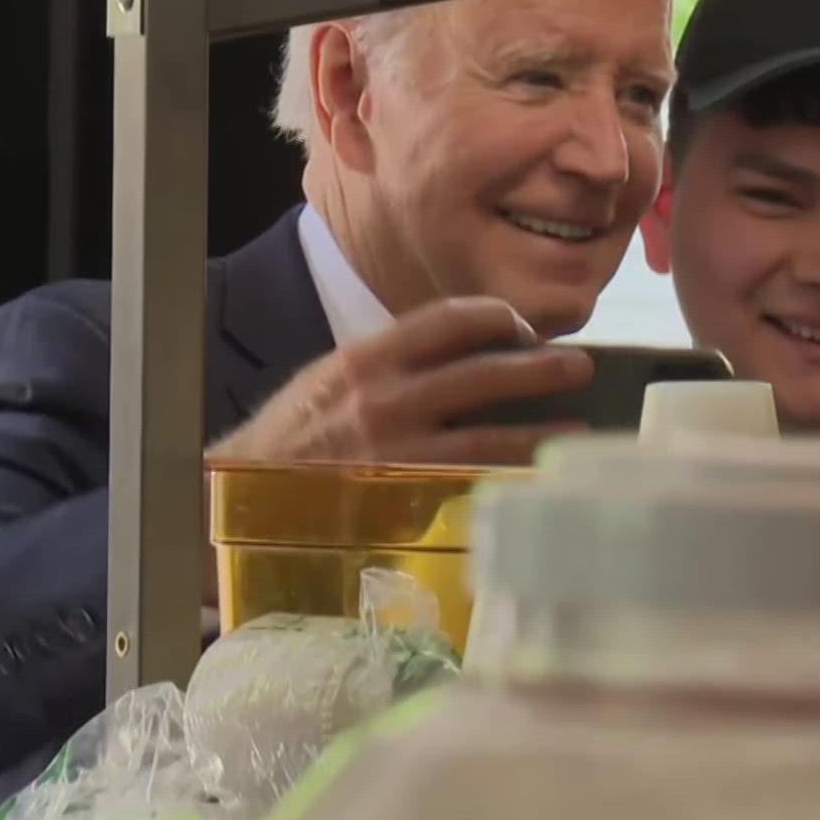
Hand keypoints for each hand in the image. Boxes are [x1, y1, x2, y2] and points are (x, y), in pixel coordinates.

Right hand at [208, 296, 592, 466]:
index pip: (449, 319)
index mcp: (367, 358)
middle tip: (577, 365)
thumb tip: (455, 352)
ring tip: (579, 425)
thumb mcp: (329, 381)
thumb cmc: (290, 440)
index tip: (522, 327)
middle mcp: (386, 399)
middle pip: (483, 371)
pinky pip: (471, 485)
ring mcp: (398, 454)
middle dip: (538, 366)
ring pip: (489, 435)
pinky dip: (508, 478)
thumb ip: (388, 364)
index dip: (497, 318)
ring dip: (541, 429)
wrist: (241, 501)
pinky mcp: (403, 501)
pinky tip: (536, 478)